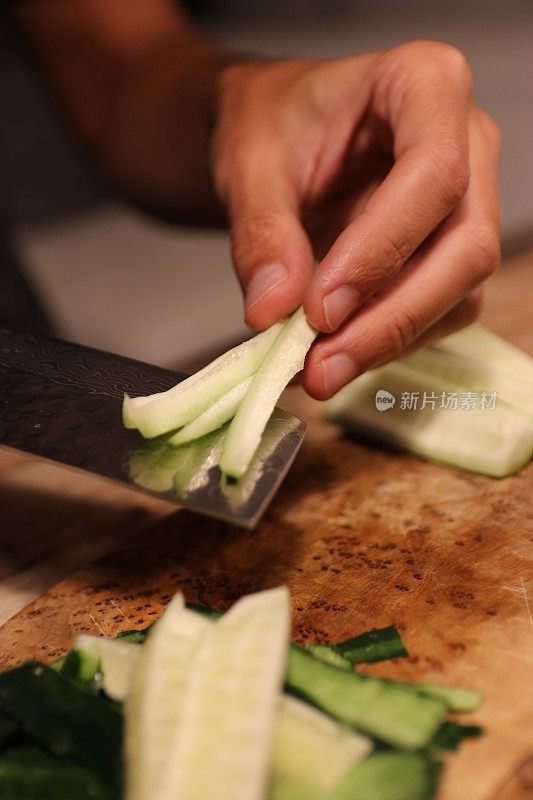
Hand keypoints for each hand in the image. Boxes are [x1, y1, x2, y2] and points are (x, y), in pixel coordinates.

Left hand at [212, 41, 500, 398]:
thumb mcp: (250, 164)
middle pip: (465, 243)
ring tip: (319, 371)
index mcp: (425, 85)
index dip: (381, 250)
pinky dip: (389, 341)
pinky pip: (441, 310)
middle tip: (321, 366)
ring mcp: (468, 201)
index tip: (318, 309)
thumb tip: (272, 312)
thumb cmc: (272, 125)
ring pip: (460, 288)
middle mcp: (467, 142)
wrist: (279, 136)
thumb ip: (261, 233)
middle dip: (392, 316)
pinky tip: (337, 357)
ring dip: (390, 339)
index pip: (434, 173)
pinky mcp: (449, 252)